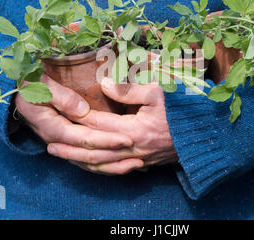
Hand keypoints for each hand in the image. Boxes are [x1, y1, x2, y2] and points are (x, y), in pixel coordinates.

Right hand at [15, 75, 143, 173]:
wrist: (14, 93)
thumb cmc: (29, 84)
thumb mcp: (40, 85)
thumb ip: (61, 96)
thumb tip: (83, 111)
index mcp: (52, 126)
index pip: (84, 138)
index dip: (106, 140)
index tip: (127, 139)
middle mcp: (56, 140)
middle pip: (88, 155)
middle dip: (113, 156)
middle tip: (138, 155)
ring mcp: (60, 144)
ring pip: (87, 162)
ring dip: (110, 166)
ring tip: (133, 165)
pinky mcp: (64, 143)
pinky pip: (84, 159)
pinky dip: (101, 164)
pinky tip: (118, 163)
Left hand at [46, 78, 177, 173]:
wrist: (205, 135)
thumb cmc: (182, 111)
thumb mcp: (157, 93)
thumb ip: (127, 90)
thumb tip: (102, 84)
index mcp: (133, 130)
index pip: (98, 123)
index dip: (77, 117)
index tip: (60, 112)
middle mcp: (132, 149)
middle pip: (94, 150)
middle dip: (70, 147)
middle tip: (49, 145)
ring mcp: (138, 160)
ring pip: (102, 165)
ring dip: (81, 161)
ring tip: (62, 157)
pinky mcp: (144, 164)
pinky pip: (115, 170)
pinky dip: (98, 169)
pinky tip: (89, 165)